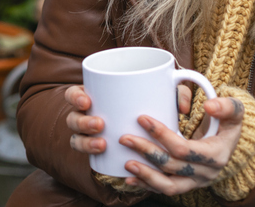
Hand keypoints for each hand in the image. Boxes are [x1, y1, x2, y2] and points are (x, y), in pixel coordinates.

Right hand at [64, 83, 193, 157]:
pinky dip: (94, 160)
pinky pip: (90, 159)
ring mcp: (92, 135)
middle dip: (82, 122)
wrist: (159, 134)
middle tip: (100, 124)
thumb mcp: (164, 95)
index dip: (75, 97)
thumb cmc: (154, 104)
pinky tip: (105, 161)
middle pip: (73, 119)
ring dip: (86, 143)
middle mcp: (88, 116)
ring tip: (102, 144)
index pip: (74, 94)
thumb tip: (181, 108)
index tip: (88, 101)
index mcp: (95, 97)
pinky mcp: (101, 153)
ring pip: (78, 141)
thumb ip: (175, 93)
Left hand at [120, 95, 246, 196]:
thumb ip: (226, 106)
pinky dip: (147, 185)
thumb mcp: (234, 110)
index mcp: (216, 155)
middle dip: (146, 152)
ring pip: (169, 186)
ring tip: (126, 163)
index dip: (161, 135)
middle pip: (172, 166)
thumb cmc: (226, 121)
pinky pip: (165, 190)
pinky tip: (130, 178)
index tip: (141, 118)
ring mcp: (196, 182)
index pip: (184, 149)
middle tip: (125, 138)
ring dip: (146, 175)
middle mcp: (207, 173)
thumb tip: (209, 106)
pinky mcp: (186, 185)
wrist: (228, 142)